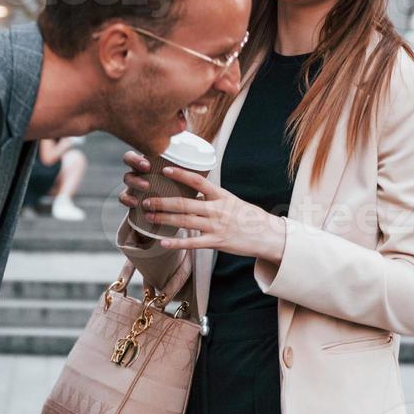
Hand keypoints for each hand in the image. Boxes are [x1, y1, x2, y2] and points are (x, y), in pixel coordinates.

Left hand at [119, 151, 287, 261]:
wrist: (266, 235)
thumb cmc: (247, 216)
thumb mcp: (231, 200)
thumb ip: (212, 195)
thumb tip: (193, 186)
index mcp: (221, 195)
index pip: (199, 181)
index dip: (181, 174)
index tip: (164, 170)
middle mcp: (217, 209)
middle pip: (185, 203)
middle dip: (163, 202)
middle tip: (146, 200)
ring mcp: (216, 226)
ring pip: (185, 221)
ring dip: (164, 219)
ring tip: (149, 217)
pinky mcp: (217, 242)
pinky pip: (193, 243)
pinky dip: (177, 243)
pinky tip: (163, 242)